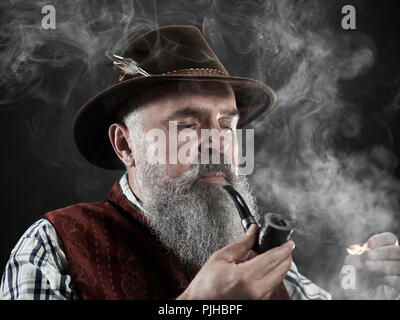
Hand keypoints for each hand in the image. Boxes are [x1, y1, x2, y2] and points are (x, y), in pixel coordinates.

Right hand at [177, 224, 293, 299]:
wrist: (201, 304)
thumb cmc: (205, 286)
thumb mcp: (220, 258)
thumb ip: (241, 244)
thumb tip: (252, 232)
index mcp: (245, 277)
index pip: (272, 259)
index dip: (283, 248)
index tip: (288, 242)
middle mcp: (256, 291)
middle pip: (281, 270)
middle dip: (285, 257)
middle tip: (285, 247)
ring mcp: (258, 300)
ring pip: (278, 280)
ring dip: (280, 267)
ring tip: (276, 257)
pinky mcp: (258, 304)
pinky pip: (271, 289)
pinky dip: (273, 277)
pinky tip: (267, 270)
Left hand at [341, 232, 399, 299]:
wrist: (353, 294)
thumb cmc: (352, 276)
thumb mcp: (352, 262)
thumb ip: (360, 255)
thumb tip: (369, 252)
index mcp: (380, 251)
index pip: (390, 239)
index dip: (382, 239)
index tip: (370, 244)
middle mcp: (391, 261)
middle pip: (398, 251)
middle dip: (383, 252)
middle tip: (368, 257)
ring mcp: (395, 274)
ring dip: (384, 265)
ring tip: (369, 268)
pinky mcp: (397, 288)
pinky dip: (391, 279)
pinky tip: (381, 280)